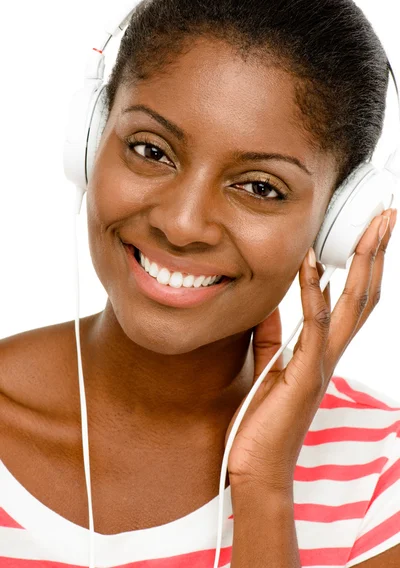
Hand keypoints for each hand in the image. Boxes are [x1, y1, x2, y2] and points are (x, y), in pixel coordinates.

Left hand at [225, 208, 396, 492]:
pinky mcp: (305, 375)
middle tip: (387, 216)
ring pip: (353, 306)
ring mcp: (322, 364)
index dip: (364, 265)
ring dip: (363, 264)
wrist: (257, 469)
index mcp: (322, 351)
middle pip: (364, 294)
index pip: (352, 300)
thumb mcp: (267, 370)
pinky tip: (311, 264)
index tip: (368, 233)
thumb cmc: (263, 424)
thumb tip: (271, 307)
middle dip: (376, 253)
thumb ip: (273, 338)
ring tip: (370, 228)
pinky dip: (314, 293)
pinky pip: (313, 326)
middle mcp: (329, 354)